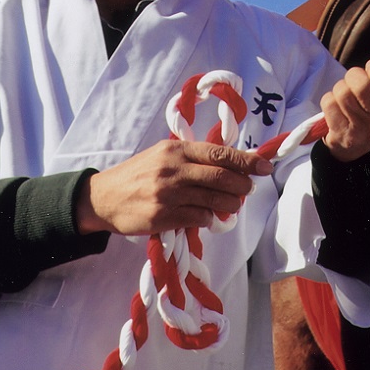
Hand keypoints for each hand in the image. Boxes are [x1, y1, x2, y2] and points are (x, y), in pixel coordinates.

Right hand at [78, 140, 266, 235]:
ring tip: (230, 206)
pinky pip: (199, 218)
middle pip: (222, 177)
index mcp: (176, 150)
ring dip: (229, 205)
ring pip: (214, 200)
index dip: (247, 161)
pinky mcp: (163, 216)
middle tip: (247, 191)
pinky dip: (210, 219)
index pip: (220, 153)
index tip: (265, 167)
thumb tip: (233, 165)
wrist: (103, 198)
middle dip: (242, 186)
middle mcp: (173, 169)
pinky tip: (208, 217)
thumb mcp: (163, 156)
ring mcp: (168, 194)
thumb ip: (193, 158)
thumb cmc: (139, 175)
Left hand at [318, 59, 369, 161]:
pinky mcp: (342, 136)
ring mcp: (364, 131)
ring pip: (342, 92)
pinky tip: (337, 109)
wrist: (356, 145)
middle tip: (355, 83)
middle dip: (353, 76)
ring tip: (346, 97)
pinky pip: (329, 103)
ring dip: (340, 88)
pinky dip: (329, 100)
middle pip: (361, 85)